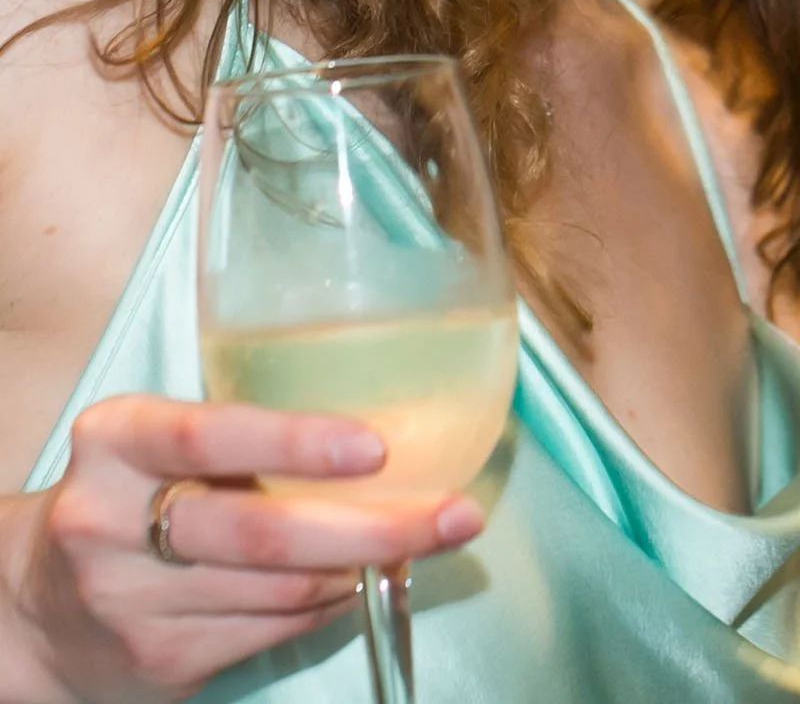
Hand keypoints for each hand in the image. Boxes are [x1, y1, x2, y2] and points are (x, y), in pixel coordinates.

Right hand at [0, 393, 483, 703]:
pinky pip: (272, 630)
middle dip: (375, 528)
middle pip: (262, 532)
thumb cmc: (134, 496)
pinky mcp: (158, 664)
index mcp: (119, 441)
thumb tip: (387, 436)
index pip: (212, 435)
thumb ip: (243, 437)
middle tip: (457, 515)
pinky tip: (353, 581)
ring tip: (422, 538)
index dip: (297, 443)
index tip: (376, 448)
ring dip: (365, 567)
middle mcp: (112, 522)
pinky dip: (328, 604)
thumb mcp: (161, 444)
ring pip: (280, 590)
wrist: (33, 609)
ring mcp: (131, 603)